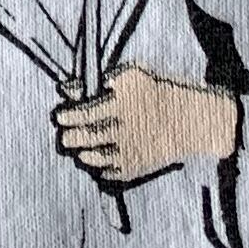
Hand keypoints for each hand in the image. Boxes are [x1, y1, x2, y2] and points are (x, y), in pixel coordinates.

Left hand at [52, 67, 240, 187]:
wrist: (189, 118)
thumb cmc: (155, 89)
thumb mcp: (129, 74)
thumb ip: (98, 81)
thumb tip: (68, 89)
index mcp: (121, 105)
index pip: (86, 113)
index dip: (69, 116)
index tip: (59, 116)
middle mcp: (125, 130)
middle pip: (88, 138)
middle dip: (71, 137)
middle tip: (63, 136)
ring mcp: (132, 152)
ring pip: (97, 158)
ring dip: (83, 154)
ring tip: (78, 150)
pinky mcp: (139, 167)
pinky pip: (113, 173)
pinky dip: (101, 169)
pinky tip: (96, 162)